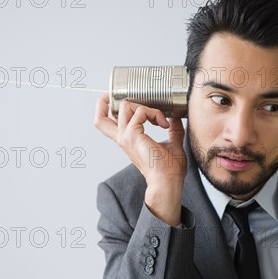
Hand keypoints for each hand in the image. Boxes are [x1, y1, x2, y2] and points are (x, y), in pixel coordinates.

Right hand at [94, 93, 186, 224]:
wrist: (167, 181)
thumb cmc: (168, 169)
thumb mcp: (172, 144)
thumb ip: (173, 131)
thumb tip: (176, 119)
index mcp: (127, 141)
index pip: (107, 123)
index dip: (110, 108)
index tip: (134, 102)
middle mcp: (122, 138)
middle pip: (100, 117)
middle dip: (108, 100)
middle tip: (129, 97)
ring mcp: (125, 137)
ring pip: (125, 106)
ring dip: (145, 106)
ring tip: (159, 119)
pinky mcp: (132, 135)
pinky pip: (140, 111)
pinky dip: (153, 113)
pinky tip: (163, 124)